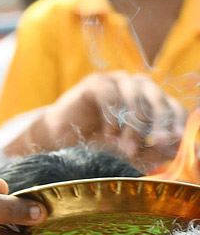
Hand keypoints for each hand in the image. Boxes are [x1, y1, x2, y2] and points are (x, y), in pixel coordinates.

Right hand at [12, 71, 185, 170]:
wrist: (57, 139)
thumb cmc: (94, 144)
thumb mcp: (128, 151)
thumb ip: (151, 150)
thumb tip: (176, 154)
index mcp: (151, 101)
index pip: (172, 108)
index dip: (177, 125)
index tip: (175, 143)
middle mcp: (138, 86)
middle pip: (158, 100)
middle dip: (159, 124)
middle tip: (158, 143)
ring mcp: (117, 81)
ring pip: (135, 96)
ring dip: (133, 125)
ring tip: (126, 149)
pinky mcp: (95, 82)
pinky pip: (110, 95)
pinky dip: (112, 117)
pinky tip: (109, 136)